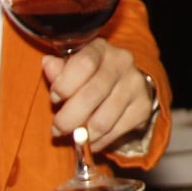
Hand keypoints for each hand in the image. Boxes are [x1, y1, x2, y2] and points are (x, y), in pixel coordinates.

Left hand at [43, 38, 155, 152]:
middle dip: (69, 118)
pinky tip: (90, 138)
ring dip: (83, 134)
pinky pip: (115, 132)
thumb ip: (58, 69)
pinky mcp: (142, 107)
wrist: (121, 83)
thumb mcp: (70, 68)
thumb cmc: (88, 76)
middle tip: (57, 129)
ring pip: (103, 120)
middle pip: (92, 95)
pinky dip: (98, 141)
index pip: (84, 64)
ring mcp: (135, 85)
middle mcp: (122, 62)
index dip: (65, 85)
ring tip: (74, 135)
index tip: (55, 98)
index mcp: (100, 48)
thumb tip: (48, 64)